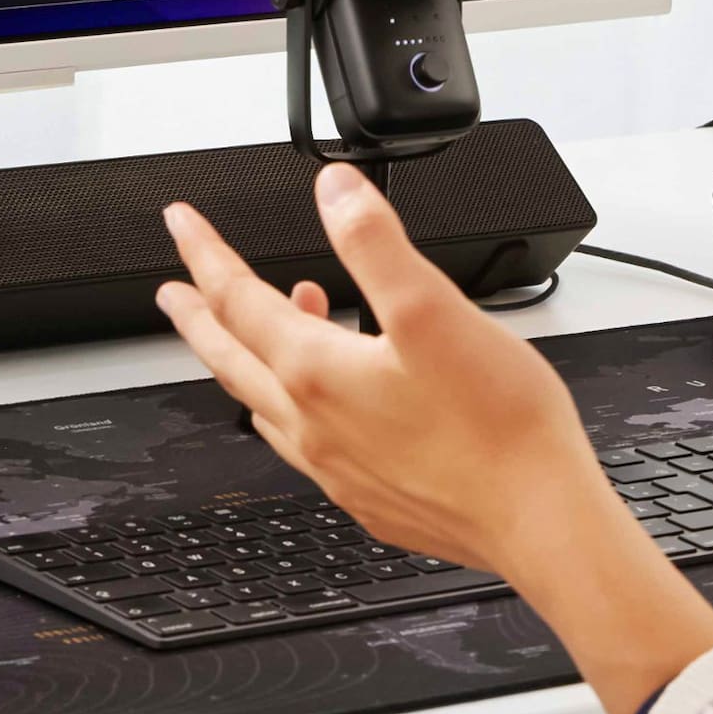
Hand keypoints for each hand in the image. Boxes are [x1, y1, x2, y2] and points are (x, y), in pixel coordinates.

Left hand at [155, 165, 602, 577]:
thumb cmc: (498, 427)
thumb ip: (376, 244)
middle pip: (232, 359)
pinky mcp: (370, 498)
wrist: (539, 521)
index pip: (238, 301)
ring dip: (250, 360)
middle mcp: (315, 427)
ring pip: (267, 404)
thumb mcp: (433, 310)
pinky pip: (308, 445)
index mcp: (319, 374)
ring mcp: (339, 468)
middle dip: (198, 317)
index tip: (182, 225)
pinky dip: (296, 406)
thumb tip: (334, 192)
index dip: (205, 253)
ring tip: (261, 331)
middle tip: (173, 292)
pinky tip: (327, 405)